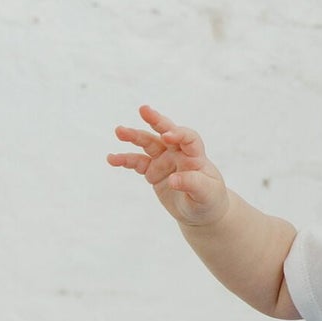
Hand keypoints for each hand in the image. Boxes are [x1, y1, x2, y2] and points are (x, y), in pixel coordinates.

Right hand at [107, 105, 228, 228]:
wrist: (200, 211)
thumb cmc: (209, 200)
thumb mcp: (206, 194)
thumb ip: (193, 184)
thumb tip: (173, 180)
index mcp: (195, 156)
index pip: (188, 138)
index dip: (178, 134)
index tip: (167, 136)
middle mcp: (178, 153)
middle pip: (166, 132)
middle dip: (156, 120)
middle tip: (144, 110)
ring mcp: (164, 160)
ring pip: (148, 144)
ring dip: (134, 136)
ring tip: (119, 131)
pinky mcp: (153, 171)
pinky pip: (137, 162)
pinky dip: (125, 160)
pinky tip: (112, 158)